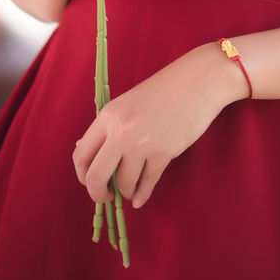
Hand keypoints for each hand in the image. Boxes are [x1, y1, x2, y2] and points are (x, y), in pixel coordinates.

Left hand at [72, 44, 246, 208]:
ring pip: (124, 184)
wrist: (197, 81)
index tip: (89, 180)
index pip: (81, 154)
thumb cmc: (163, 90)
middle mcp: (120, 131)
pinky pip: (147, 183)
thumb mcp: (127, 103)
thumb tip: (83, 148)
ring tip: (130, 189)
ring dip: (126, 191)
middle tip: (105, 195)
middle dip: (98, 193)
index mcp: (108, 116)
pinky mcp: (164, 153)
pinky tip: (140, 198)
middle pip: (96, 176)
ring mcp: (142, 143)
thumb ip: (107, 127)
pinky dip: (142, 194)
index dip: (82, 174)